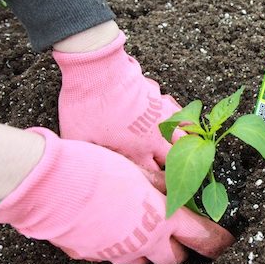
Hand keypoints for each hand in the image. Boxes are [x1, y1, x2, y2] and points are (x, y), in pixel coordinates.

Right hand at [0, 127, 233, 263]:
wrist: (52, 184)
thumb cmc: (98, 168)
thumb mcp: (139, 171)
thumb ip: (163, 185)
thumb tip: (180, 189)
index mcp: (163, 218)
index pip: (201, 237)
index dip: (216, 241)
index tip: (224, 242)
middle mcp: (144, 241)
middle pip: (173, 259)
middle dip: (178, 249)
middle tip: (175, 233)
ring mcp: (118, 253)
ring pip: (143, 261)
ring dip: (147, 248)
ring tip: (139, 225)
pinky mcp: (94, 256)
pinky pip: (114, 257)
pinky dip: (119, 246)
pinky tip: (110, 226)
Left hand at [54, 31, 181, 191]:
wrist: (97, 71)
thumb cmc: (85, 107)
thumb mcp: (80, 141)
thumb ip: (92, 160)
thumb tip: (95, 174)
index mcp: (137, 153)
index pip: (158, 179)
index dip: (161, 188)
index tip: (161, 193)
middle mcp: (155, 137)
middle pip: (176, 160)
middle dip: (176, 170)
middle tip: (175, 177)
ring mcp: (161, 116)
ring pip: (184, 136)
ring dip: (184, 146)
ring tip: (184, 153)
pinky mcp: (160, 98)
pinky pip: (180, 113)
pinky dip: (182, 121)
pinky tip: (179, 123)